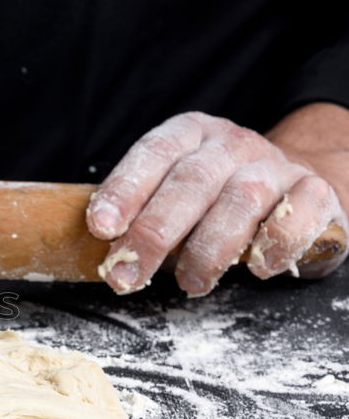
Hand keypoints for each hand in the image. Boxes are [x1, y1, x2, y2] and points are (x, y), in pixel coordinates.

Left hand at [87, 108, 348, 295]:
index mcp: (190, 135)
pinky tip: (256, 267)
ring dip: (209, 248)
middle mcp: (231, 144)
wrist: (295, 190)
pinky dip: (276, 243)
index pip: (153, 154)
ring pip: (240, 199)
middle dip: (153, 234)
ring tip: (189, 283)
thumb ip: (142, 213)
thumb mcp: (175, 192)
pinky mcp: (315, 191)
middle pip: (189, 183)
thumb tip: (101, 251)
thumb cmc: (216, 200)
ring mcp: (275, 165)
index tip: (101, 227)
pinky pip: (299, 213)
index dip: (124, 190)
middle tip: (126, 275)